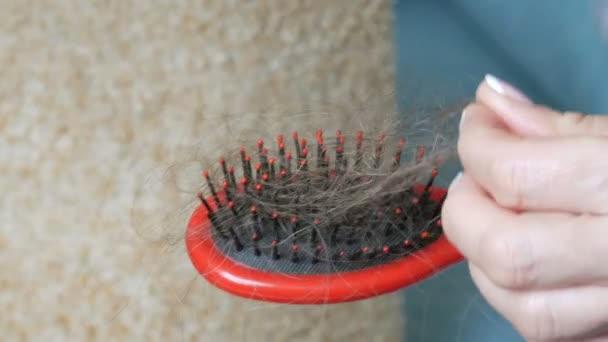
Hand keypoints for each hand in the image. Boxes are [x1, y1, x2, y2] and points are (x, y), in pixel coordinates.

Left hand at [442, 75, 607, 340]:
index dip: (479, 144)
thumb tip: (489, 101)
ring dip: (483, 258)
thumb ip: (558, 127)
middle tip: (474, 177)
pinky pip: (547, 330)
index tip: (476, 123)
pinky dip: (515, 291)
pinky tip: (526, 255)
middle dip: (467, 209)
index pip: (520, 175)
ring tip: (494, 216)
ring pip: (522, 307)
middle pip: (508, 254)